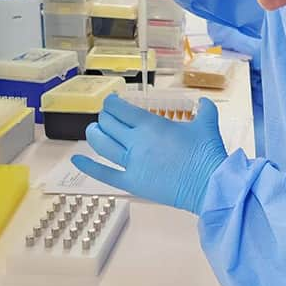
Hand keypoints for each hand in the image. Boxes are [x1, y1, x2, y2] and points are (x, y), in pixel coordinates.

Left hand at [72, 94, 227, 213]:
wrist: (209, 184)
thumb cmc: (207, 153)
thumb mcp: (207, 124)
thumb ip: (205, 109)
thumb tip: (204, 101)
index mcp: (150, 125)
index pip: (121, 110)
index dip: (112, 103)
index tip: (111, 102)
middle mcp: (136, 142)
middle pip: (109, 125)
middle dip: (105, 117)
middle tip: (107, 116)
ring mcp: (131, 163)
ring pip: (102, 145)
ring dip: (95, 134)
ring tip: (93, 129)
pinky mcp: (131, 182)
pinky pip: (104, 174)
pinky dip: (89, 166)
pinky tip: (76, 160)